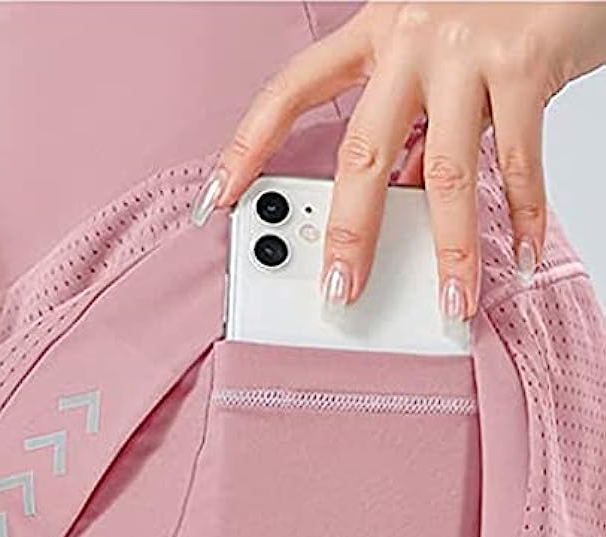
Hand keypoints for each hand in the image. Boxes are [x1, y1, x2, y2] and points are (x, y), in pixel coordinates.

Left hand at [191, 2, 605, 321]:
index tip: (221, 194)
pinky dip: (523, 216)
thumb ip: (414, 124)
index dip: (249, 143)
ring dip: (450, 248)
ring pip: (444, 173)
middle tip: (337, 289)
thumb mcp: (431, 59)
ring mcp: (465, 52)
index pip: (292, 91)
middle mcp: (409, 39)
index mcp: (374, 33)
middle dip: (349, 234)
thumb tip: (405, 194)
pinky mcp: (524, 64)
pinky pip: (518, 162)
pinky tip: (519, 255)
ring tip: (450, 299)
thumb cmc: (492, 10)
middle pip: (361, 153)